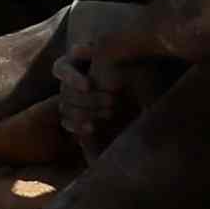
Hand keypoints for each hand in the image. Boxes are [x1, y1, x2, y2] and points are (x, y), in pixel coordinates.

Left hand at [50, 0, 163, 151]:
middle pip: (63, 108)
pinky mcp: (73, 55)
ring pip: (61, 92)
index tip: (93, 130)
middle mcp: (79, 90)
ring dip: (83, 100)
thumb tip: (131, 159)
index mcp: (89, 104)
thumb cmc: (147, 81)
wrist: (148, 49)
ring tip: (108, 98)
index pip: (69, 121)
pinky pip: (61, 68)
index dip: (76, 127)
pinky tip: (88, 83)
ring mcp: (74, 73)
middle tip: (110, 112)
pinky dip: (71, 78)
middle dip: (83, 114)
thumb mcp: (139, 111)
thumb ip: (129, 131)